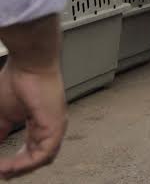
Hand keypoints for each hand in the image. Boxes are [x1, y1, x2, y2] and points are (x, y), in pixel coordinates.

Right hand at [0, 63, 66, 179]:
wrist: (30, 65)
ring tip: (2, 171)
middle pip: (38, 158)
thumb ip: (0, 133)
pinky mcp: (56, 126)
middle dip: (18, 169)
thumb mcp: (3, 116)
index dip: (15, 163)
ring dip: (19, 169)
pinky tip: (8, 166)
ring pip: (41, 160)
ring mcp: (56, 128)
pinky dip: (25, 163)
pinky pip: (43, 154)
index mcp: (41, 125)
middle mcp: (51, 128)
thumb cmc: (19, 81)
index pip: (32, 152)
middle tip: (2, 173)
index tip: (1, 168)